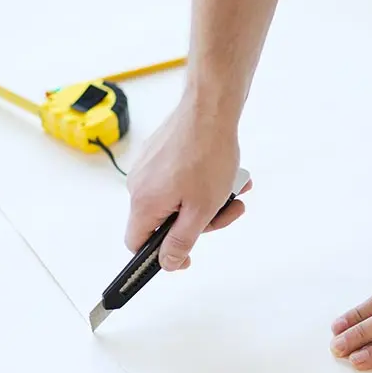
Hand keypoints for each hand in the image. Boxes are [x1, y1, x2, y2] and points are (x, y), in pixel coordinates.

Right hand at [125, 94, 251, 270]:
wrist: (211, 108)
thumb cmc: (207, 154)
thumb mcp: (201, 210)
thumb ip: (181, 241)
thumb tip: (167, 263)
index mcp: (143, 202)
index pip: (137, 243)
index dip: (159, 256)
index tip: (184, 256)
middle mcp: (139, 185)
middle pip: (165, 221)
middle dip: (201, 220)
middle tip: (228, 210)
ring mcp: (148, 167)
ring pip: (178, 199)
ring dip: (208, 199)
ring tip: (234, 188)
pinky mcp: (159, 153)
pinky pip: (179, 179)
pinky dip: (202, 182)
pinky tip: (226, 174)